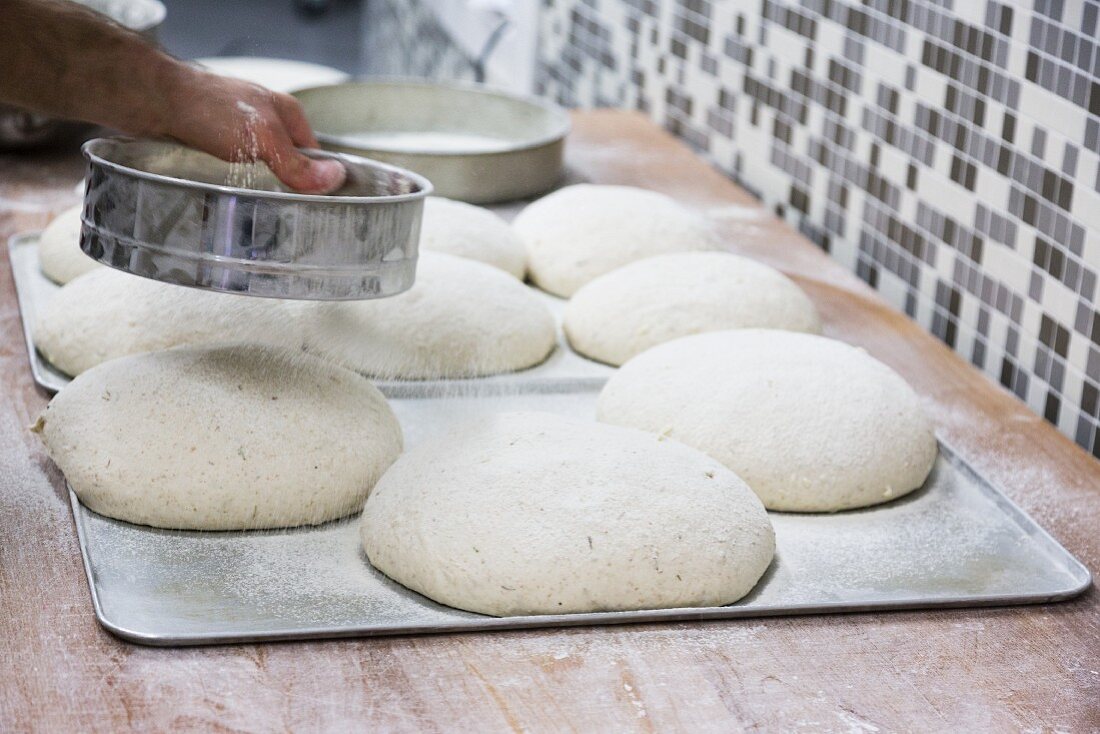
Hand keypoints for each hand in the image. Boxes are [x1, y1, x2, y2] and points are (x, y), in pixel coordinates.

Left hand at [159, 67, 345, 193]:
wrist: (153, 100)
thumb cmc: (208, 108)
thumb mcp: (263, 139)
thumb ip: (297, 163)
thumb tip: (334, 179)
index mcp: (287, 113)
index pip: (315, 155)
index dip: (315, 180)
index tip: (312, 204)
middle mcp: (267, 119)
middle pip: (289, 163)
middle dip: (285, 186)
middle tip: (280, 209)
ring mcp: (241, 129)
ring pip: (261, 167)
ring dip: (257, 186)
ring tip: (253, 205)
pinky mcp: (216, 140)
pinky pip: (236, 168)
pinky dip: (234, 182)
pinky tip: (228, 192)